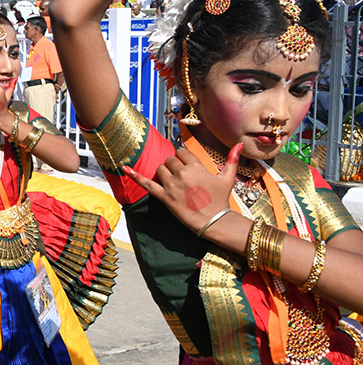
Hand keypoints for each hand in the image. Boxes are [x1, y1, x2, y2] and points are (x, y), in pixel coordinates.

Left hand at [121, 143, 241, 233]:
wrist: (214, 221)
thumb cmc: (221, 199)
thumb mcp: (228, 178)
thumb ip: (232, 159)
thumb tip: (240, 144)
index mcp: (196, 167)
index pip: (181, 152)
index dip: (183, 158)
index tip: (187, 165)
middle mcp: (182, 174)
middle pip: (170, 160)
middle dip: (174, 166)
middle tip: (182, 177)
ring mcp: (172, 185)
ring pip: (160, 169)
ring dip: (164, 173)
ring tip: (174, 182)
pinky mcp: (164, 197)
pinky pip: (147, 184)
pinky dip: (135, 175)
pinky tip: (123, 168)